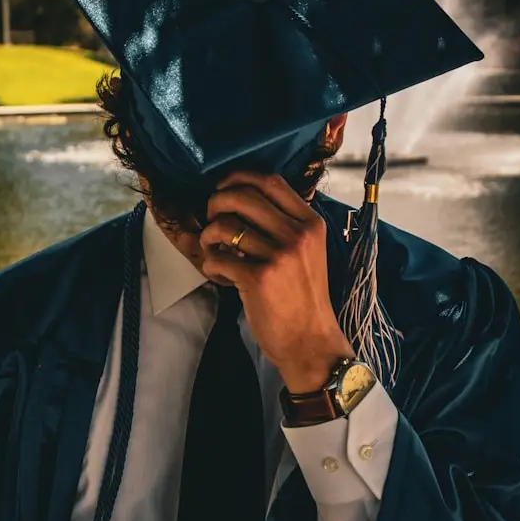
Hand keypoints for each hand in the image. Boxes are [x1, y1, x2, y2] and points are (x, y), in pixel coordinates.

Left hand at [201, 171, 353, 393]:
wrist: (311, 342)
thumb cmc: (303, 299)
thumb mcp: (307, 252)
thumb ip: (284, 225)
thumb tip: (241, 199)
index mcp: (310, 223)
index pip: (270, 181)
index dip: (238, 178)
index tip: (223, 187)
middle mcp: (297, 235)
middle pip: (241, 197)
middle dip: (215, 204)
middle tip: (211, 220)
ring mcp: (279, 256)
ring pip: (224, 226)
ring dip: (209, 238)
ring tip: (214, 253)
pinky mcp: (258, 278)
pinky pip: (217, 258)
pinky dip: (210, 266)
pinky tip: (220, 276)